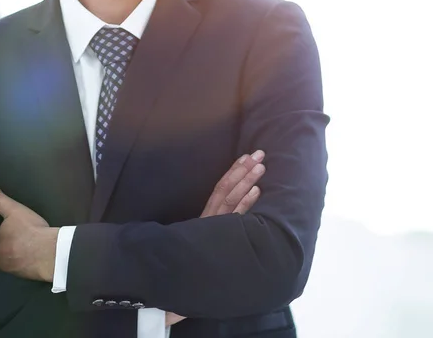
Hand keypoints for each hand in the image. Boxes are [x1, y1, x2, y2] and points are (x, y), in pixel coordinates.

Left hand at [0, 178, 58, 281]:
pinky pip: (15, 269)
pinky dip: (17, 265)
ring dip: (7, 257)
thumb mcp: (13, 210)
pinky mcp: (21, 276)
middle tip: (0, 242)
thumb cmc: (30, 230)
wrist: (50, 252)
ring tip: (11, 251)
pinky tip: (23, 261)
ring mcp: (8, 270)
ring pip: (4, 262)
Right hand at [165, 150, 265, 326]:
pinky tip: (257, 191)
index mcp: (207, 217)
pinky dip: (246, 203)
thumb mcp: (202, 240)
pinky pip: (234, 217)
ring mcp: (215, 227)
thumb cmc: (190, 262)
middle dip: (244, 170)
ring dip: (246, 180)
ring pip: (231, 199)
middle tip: (260, 153)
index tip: (246, 158)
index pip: (221, 189)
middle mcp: (210, 219)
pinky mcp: (219, 237)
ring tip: (260, 166)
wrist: (171, 278)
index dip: (234, 172)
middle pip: (228, 189)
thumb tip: (233, 213)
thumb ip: (213, 228)